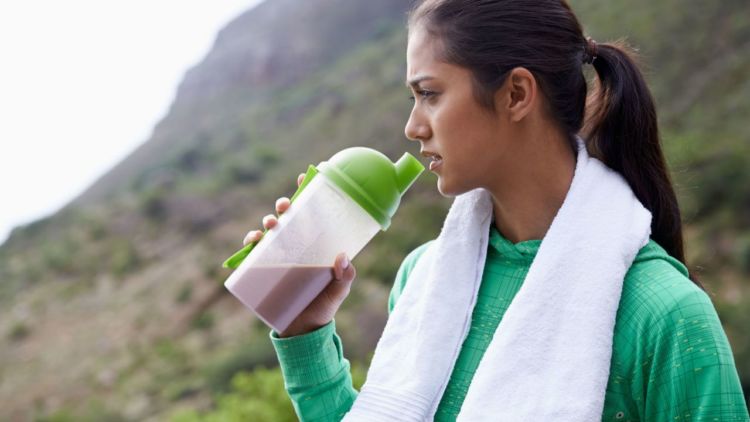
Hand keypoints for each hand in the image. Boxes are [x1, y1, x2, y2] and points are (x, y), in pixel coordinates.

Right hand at [242, 172, 356, 337]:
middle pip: (288, 218)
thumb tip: (343, 258)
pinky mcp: (263, 272)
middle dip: (284, 206)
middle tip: (285, 205)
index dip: (307, 192)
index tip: (305, 176)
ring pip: (269, 232)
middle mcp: (295, 246)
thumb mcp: (339, 290)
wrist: (304, 331)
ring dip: (267, 223)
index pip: (311, 213)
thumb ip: (345, 276)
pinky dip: (250, 244)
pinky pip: (252, 253)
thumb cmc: (324, 306)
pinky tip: (252, 241)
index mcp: (314, 244)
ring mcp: (278, 258)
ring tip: (270, 225)